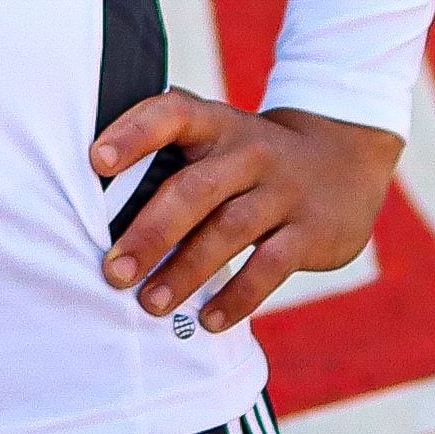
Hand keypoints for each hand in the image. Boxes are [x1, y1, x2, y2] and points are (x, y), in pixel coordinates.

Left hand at [94, 96, 400, 332]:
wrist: (345, 163)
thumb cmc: (249, 160)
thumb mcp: (218, 141)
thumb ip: (169, 159)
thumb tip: (89, 205)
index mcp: (216, 124)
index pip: (172, 113)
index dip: (133, 133)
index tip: (95, 161)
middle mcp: (250, 151)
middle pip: (194, 189)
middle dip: (150, 233)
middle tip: (113, 272)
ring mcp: (283, 191)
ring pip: (229, 230)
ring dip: (185, 271)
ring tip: (150, 304)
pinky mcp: (310, 232)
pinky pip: (270, 267)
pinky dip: (237, 297)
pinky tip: (206, 320)